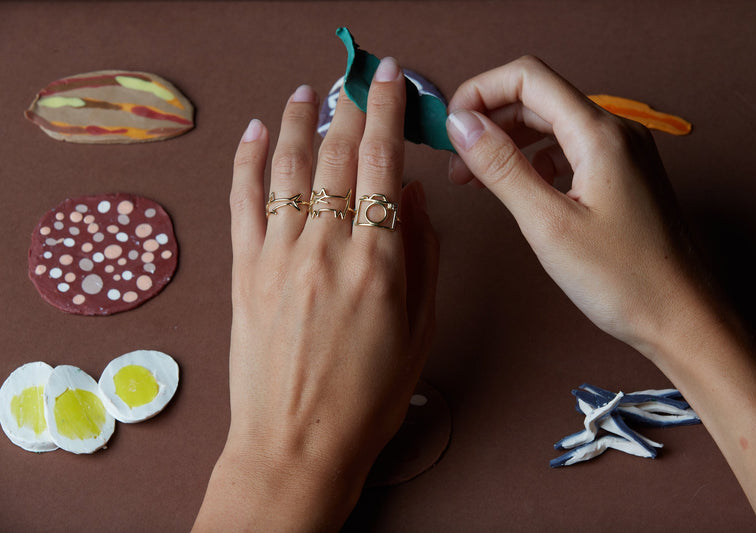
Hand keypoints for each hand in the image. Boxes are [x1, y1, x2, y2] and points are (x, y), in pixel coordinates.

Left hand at [194, 57, 438, 531]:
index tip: (387, 79)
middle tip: (353, 76)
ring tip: (305, 91)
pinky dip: (246, 160)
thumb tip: (416, 195)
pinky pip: (241, 201)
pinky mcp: (244, 271)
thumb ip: (423, 256)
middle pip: (334, 154)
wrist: (297, 444)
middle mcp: (326, 246)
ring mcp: (278, 255)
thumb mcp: (419, 330)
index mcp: (378, 260)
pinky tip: (253, 133)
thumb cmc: (367, 398)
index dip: (384, 110)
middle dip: (346, 105)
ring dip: (294, 121)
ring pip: (284, 167)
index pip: (382, 162)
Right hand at [445, 56, 698, 356]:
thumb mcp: (548, 224)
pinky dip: (535, 159)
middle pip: (538, 98)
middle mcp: (615, 132)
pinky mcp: (623, 175)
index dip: (480, 92)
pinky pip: (570, 149)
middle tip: (454, 162)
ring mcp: (623, 153)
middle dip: (489, 120)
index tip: (449, 127)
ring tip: (475, 177)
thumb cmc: (624, 280)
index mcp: (599, 134)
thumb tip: (461, 124)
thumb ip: (502, 167)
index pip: (527, 78)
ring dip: (509, 141)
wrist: (683, 318)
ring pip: (552, 124)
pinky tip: (519, 187)